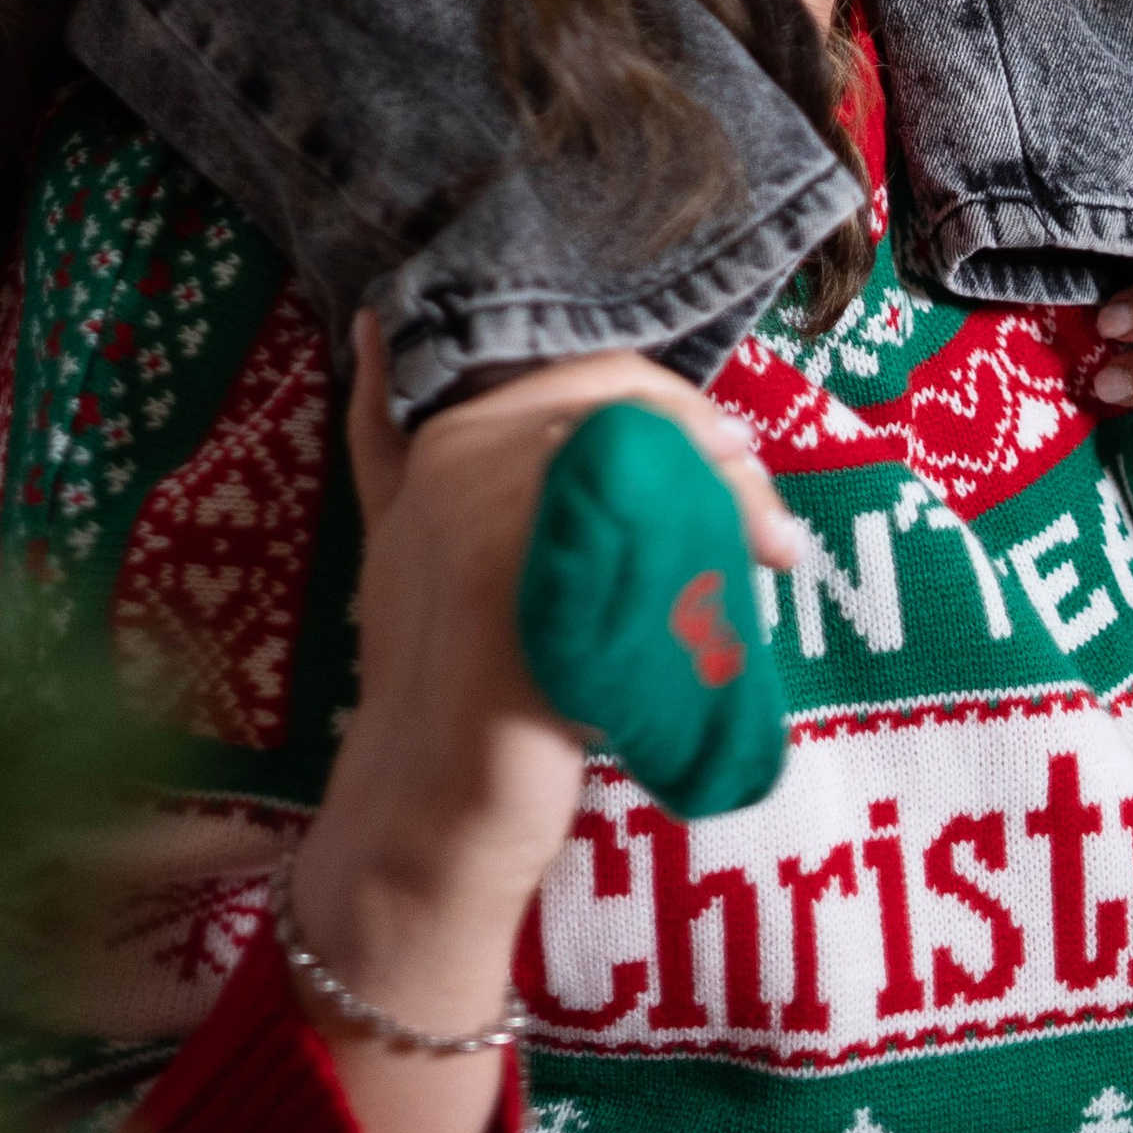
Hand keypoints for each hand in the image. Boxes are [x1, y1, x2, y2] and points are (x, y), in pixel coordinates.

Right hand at [284, 325, 797, 1132]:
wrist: (422, 811)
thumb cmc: (440, 675)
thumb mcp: (398, 533)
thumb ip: (382, 435)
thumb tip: (362, 321)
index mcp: (445, 433)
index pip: (603, 372)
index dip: (684, 414)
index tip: (735, 467)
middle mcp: (461, 459)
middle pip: (640, 416)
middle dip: (722, 461)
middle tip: (770, 531)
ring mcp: (490, 523)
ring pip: (657, 475)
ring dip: (730, 512)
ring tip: (766, 562)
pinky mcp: (529, 595)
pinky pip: (652, 549)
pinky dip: (706, 570)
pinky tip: (731, 604)